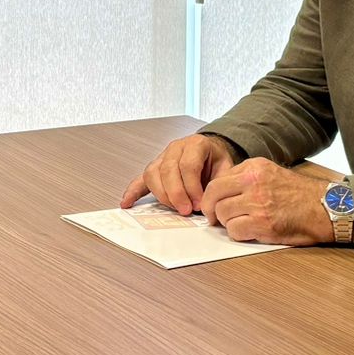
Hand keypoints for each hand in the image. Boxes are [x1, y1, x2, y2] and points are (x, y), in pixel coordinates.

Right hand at [119, 134, 236, 214]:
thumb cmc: (217, 161)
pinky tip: (127, 203)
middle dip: (177, 194)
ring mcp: (162, 157)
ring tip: (174, 209)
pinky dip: (133, 192)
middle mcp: (176, 148)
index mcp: (195, 144)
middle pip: (168, 170)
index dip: (192, 187)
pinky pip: (140, 179)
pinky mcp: (154, 169)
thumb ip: (220, 184)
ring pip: (152, 174)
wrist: (211, 153)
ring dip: (162, 195)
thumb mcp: (226, 168)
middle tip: (186, 210)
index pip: (188, 165)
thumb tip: (210, 204)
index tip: (199, 204)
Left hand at [200, 159, 335, 245]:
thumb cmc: (299, 194)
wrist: (325, 208)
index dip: (211, 196)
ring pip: (222, 214)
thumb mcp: (271, 173)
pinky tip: (249, 232)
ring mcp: (257, 203)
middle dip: (211, 209)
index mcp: (254, 167)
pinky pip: (234, 231)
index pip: (218, 180)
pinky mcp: (262, 223)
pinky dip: (238, 234)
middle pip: (214, 195)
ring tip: (240, 224)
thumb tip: (222, 191)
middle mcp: (253, 181)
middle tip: (214, 218)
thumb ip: (247, 178)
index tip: (213, 204)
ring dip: (227, 223)